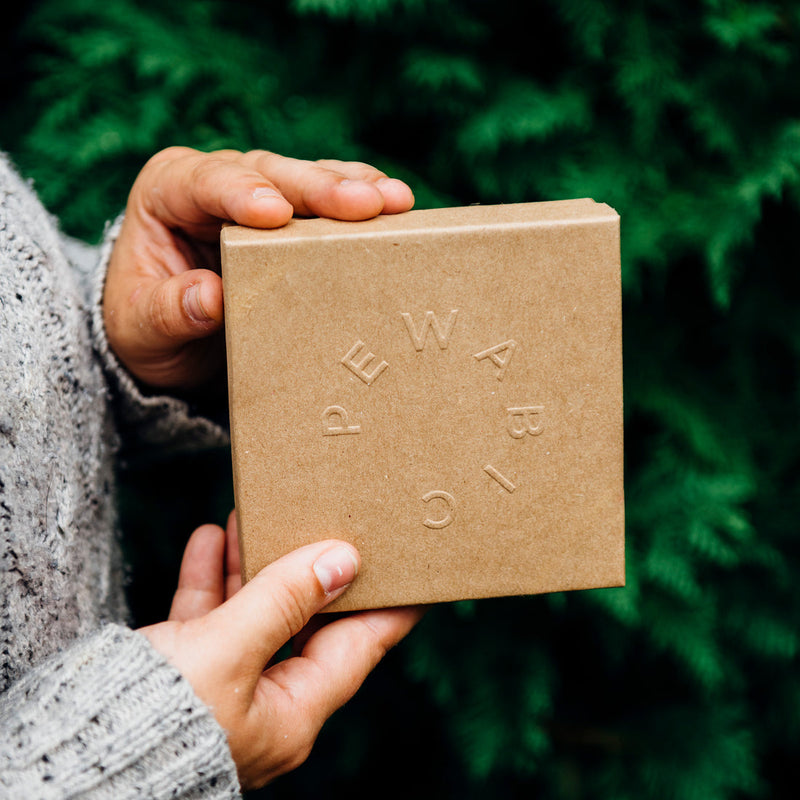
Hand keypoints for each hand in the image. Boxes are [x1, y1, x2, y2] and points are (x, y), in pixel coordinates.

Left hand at [104, 147, 414, 388]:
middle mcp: (216, 182)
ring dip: (353, 189)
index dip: (243, 193)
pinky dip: (360, 203)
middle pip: (269, 173)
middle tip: (365, 203)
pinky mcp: (291, 217)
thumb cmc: (146, 328)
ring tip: (395, 201)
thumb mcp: (141, 329)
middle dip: (319, 188)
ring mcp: (258, 194)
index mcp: (167, 192)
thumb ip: (168, 311)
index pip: (206, 182)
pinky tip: (395, 206)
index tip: (276, 213)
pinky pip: (326, 204)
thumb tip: (211, 298)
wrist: (165, 340)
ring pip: (307, 180)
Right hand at [140, 512, 422, 789]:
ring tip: (261, 513)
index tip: (419, 571)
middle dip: (312, 567)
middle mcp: (267, 701)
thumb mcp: (227, 654)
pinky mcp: (187, 677)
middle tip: (330, 519)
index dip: (393, 606)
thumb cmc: (151, 720)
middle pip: (307, 621)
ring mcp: (228, 688)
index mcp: (294, 709)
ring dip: (257, 563)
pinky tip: (211, 538)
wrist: (70, 760)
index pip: (363, 645)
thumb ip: (284, 602)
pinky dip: (212, 578)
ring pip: (255, 613)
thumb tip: (342, 560)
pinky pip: (210, 618)